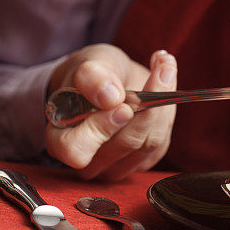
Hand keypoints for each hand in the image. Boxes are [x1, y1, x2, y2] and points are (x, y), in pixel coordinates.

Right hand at [45, 44, 176, 179]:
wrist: (109, 80)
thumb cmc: (93, 76)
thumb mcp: (89, 64)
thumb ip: (92, 78)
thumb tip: (111, 98)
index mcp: (61, 140)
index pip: (77, 150)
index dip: (101, 128)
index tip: (122, 102)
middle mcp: (89, 160)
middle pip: (126, 143)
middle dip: (149, 104)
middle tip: (162, 68)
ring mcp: (117, 165)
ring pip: (150, 141)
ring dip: (164, 101)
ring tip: (165, 67)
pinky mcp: (143, 159)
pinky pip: (162, 139)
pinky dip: (169, 108)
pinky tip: (165, 80)